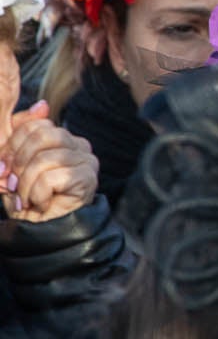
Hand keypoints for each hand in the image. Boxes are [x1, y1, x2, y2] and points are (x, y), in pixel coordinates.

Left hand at [0, 103, 98, 222]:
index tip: (6, 169)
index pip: (36, 125)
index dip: (13, 146)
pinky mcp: (88, 179)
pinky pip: (52, 177)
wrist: (42, 233)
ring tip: (26, 198)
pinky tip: (41, 204)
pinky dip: (37, 194)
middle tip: (13, 184)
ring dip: (26, 184)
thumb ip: (23, 132)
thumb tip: (43, 106)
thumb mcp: (16, 161)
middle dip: (19, 163)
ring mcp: (87, 161)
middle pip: (42, 136)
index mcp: (62, 138)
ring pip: (44, 158)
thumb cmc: (28, 198)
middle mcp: (79, 146)